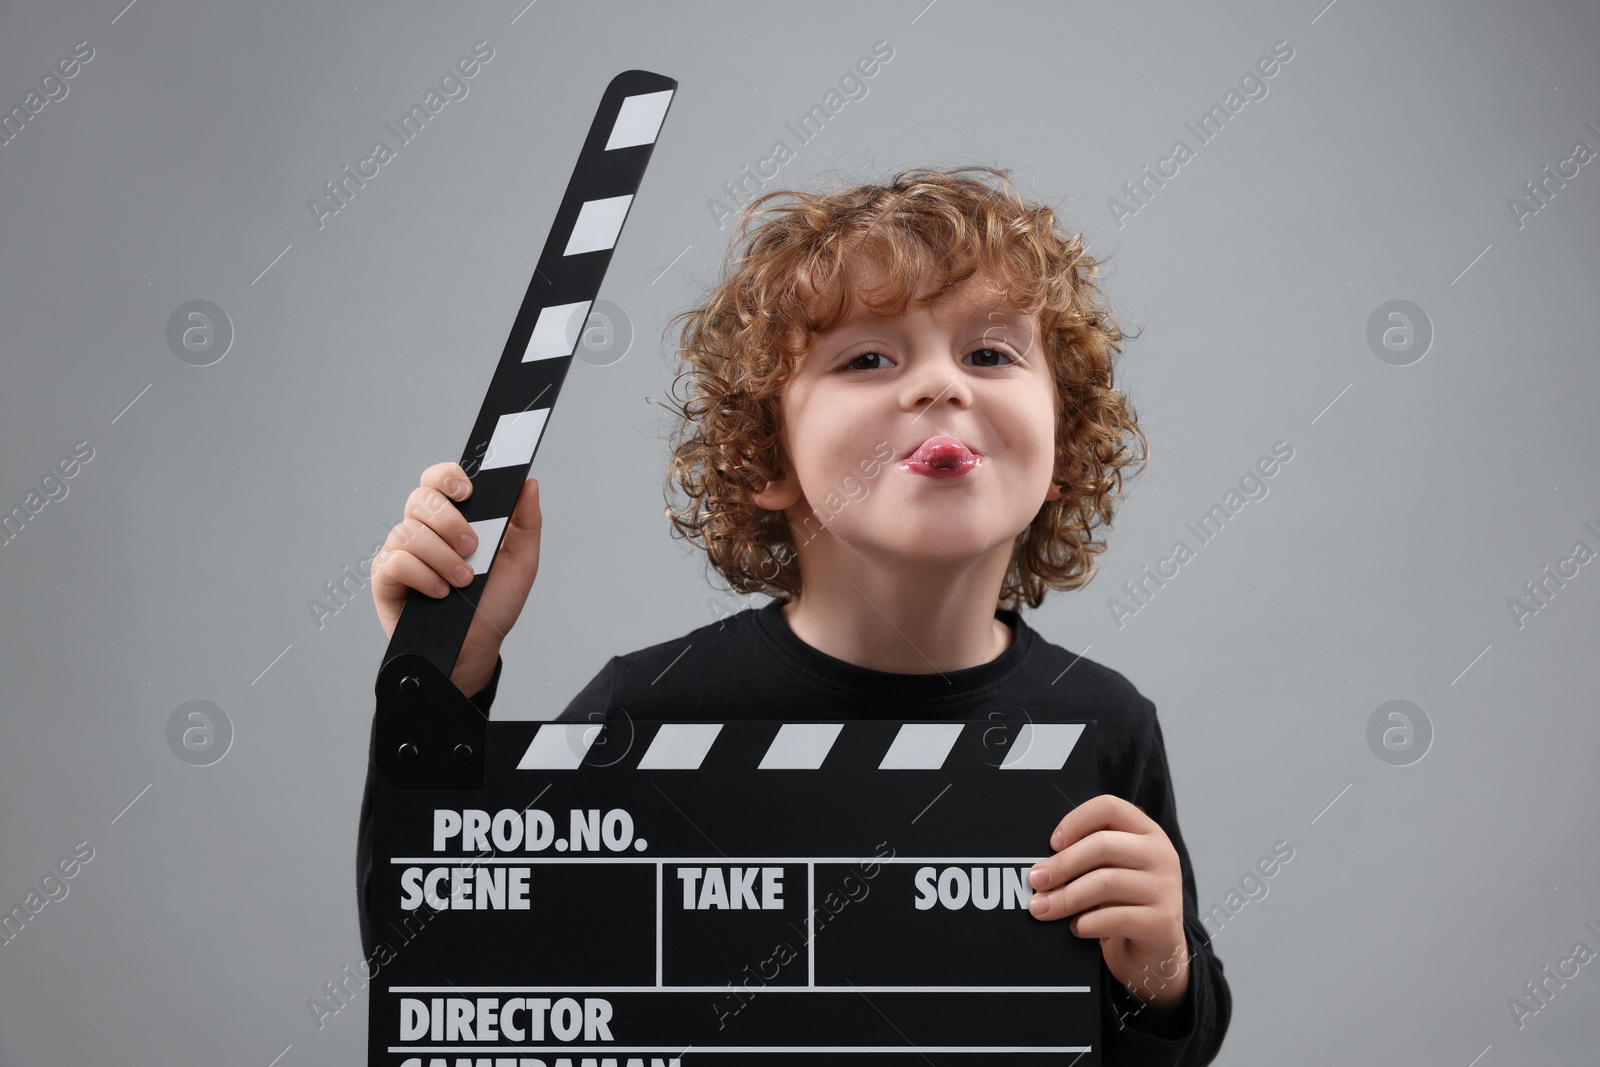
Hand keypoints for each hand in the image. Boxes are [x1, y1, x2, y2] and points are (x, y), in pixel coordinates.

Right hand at [370, 462, 542, 694]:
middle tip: (472, 547)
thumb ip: (527, 522)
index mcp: (451, 518)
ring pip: (410, 532)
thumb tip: (528, 484)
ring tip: (462, 582)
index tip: (468, 492)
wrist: (475, 649)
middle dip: (450, 522)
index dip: (448, 477)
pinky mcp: (385, 578)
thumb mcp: (522, 563)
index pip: (438, 479)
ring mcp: (400, 552)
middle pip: (420, 498)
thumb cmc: (493, 605)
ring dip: (443, 557)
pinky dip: (423, 576)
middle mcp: (422, 529)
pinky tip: (439, 592)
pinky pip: (396, 562)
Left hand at [1027, 793, 1190, 1011]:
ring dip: (1066, 897)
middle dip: (1062, 864)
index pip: (1109, 807)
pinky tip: (1075, 928)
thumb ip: (1086, 858)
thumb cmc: (1124, 903)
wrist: (1156, 949)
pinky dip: (1088, 923)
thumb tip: (1040, 866)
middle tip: (1036, 880)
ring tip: (1043, 908)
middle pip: (1103, 845)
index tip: (1052, 843)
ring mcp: (1165, 888)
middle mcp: (1161, 854)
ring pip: (1106, 883)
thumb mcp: (1111, 871)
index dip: (1075, 821)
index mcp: (1147, 832)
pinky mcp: (1162, 922)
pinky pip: (1117, 918)